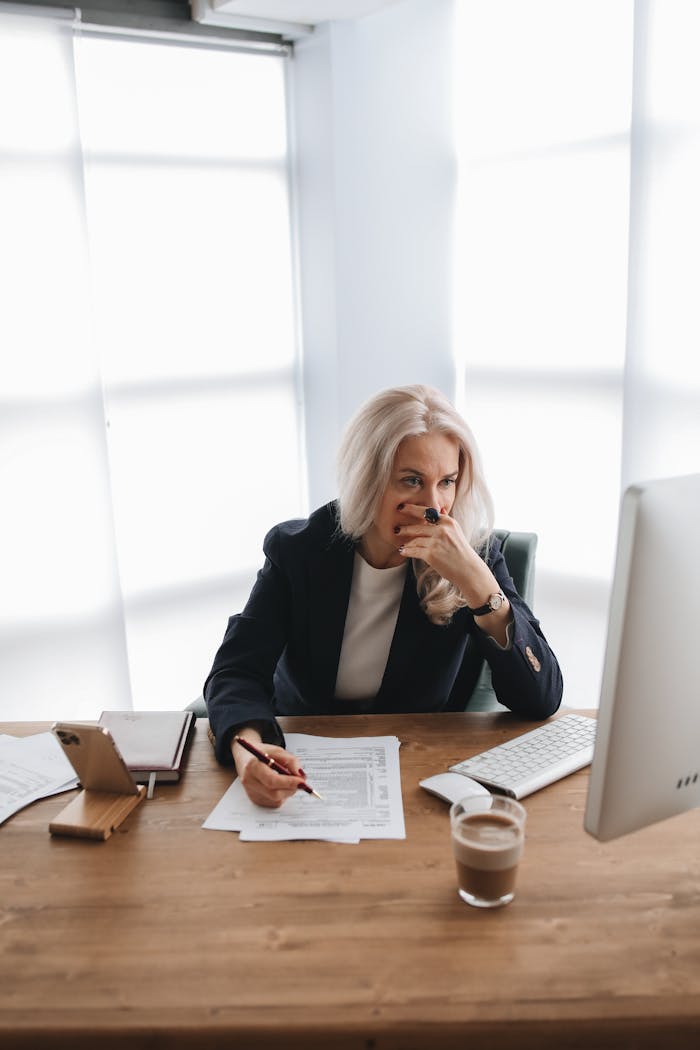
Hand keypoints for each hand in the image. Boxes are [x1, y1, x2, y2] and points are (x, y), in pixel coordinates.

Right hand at [232, 729, 305, 807]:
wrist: (246, 757)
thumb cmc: (262, 753)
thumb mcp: (277, 750)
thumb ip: (291, 761)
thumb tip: (300, 776)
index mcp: (252, 766)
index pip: (271, 780)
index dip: (288, 782)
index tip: (301, 781)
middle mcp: (249, 781)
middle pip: (274, 793)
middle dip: (291, 789)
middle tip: (301, 782)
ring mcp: (251, 792)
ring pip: (276, 800)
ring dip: (287, 792)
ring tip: (288, 780)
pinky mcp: (254, 800)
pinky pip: (274, 803)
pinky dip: (282, 796)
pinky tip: (280, 785)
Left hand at [395, 503, 510, 644]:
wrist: (468, 570)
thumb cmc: (462, 552)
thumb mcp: (457, 532)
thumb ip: (446, 520)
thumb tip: (440, 509)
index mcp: (448, 522)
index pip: (427, 512)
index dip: (413, 509)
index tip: (402, 507)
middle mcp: (442, 529)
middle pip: (418, 525)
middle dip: (405, 527)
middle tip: (396, 528)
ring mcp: (436, 541)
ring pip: (414, 539)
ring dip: (405, 541)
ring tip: (400, 542)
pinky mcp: (431, 554)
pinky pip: (414, 550)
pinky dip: (407, 551)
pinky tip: (402, 551)